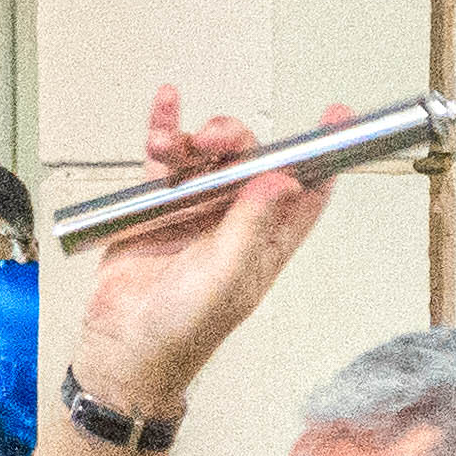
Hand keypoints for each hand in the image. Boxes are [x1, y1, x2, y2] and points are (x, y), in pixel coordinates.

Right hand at [66, 86, 349, 412]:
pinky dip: (163, 129)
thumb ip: (251, 228)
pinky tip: (165, 105)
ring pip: (206, 156)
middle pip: (250, 160)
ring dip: (189, 138)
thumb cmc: (180, 334)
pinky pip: (164, 162)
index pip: (309, 191)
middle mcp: (237, 223)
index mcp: (267, 243)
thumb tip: (283, 180)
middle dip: (234, 138)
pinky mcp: (157, 209)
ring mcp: (196, 213)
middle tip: (212, 138)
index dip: (324, 153)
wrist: (121, 350)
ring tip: (168, 144)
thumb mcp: (224, 281)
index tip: (335, 116)